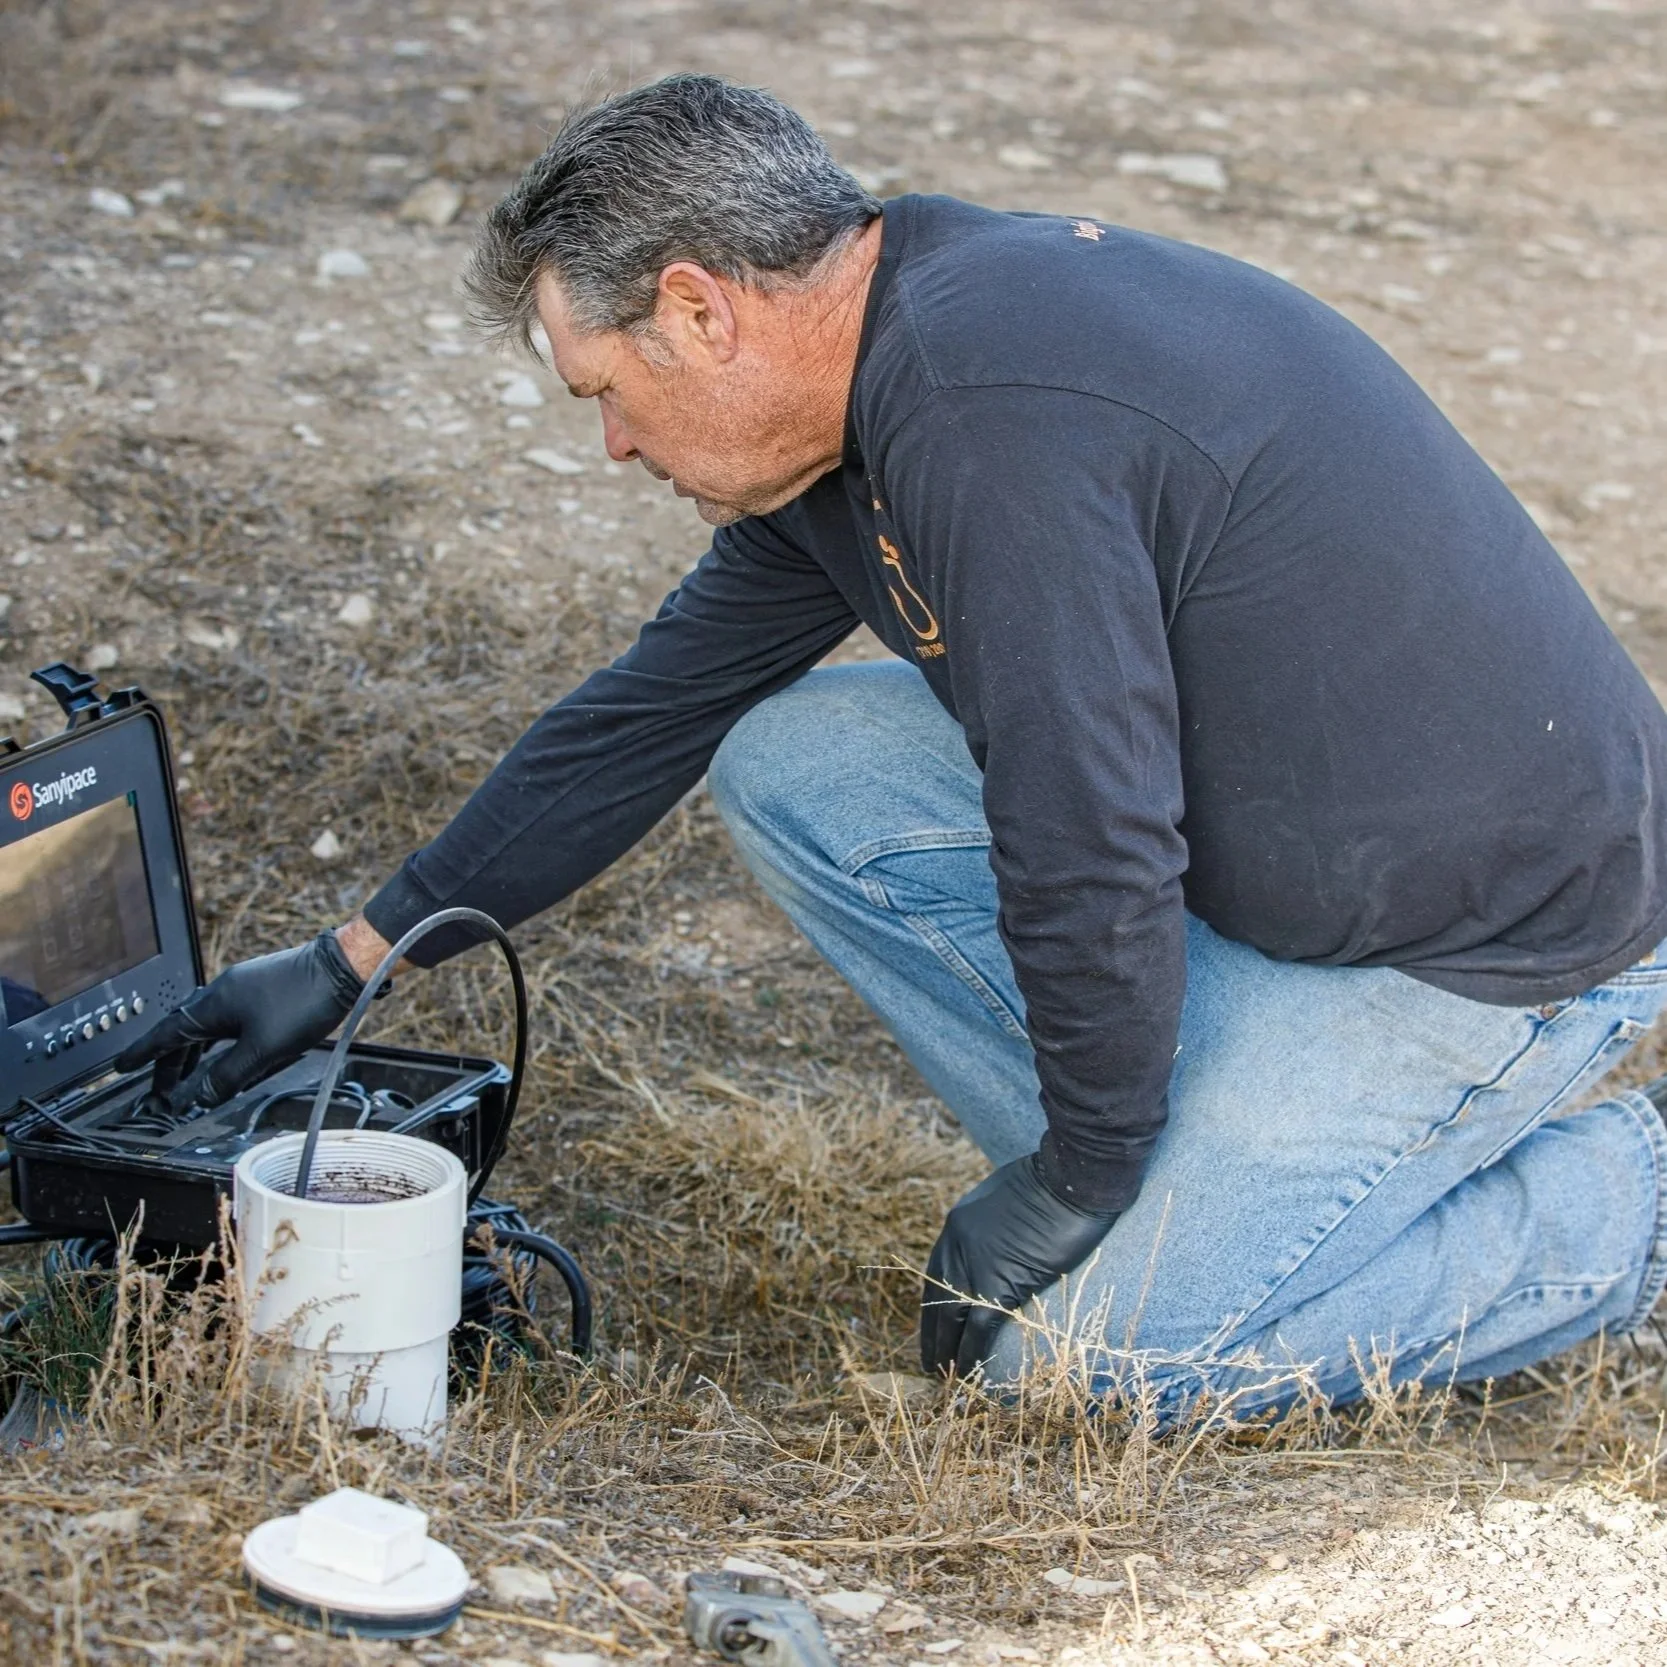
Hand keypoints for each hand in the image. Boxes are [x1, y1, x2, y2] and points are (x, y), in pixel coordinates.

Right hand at [113, 930, 365, 1112]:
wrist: (342, 968)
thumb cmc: (305, 1002)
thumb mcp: (262, 1051)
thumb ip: (227, 1076)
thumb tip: (199, 1097)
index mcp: (212, 1006)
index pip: (165, 1036)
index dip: (143, 1055)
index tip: (121, 1067)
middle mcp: (220, 992)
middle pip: (181, 1031)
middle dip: (167, 1062)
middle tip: (159, 1088)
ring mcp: (241, 987)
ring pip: (204, 1024)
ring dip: (192, 1051)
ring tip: (187, 1076)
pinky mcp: (260, 987)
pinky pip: (225, 1017)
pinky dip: (215, 1038)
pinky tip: (226, 1050)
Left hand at [921, 1152, 1120, 1380]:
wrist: (1073, 1178)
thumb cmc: (1053, 1180)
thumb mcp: (1008, 1194)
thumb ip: (995, 1222)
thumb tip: (1000, 1243)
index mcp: (958, 1223)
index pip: (936, 1272)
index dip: (935, 1302)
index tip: (935, 1324)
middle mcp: (957, 1245)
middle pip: (935, 1298)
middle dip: (932, 1332)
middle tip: (931, 1360)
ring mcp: (975, 1264)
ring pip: (950, 1318)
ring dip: (945, 1350)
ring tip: (945, 1376)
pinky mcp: (1000, 1283)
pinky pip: (978, 1327)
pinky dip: (971, 1353)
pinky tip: (968, 1372)